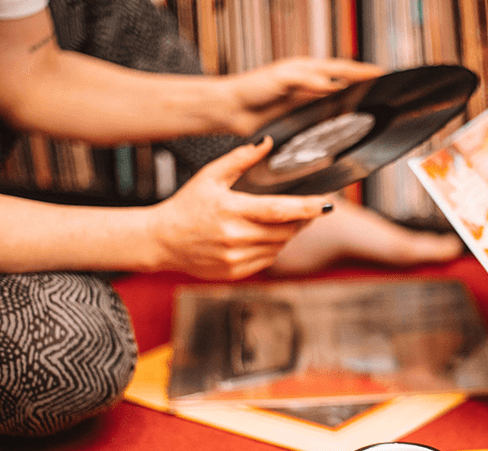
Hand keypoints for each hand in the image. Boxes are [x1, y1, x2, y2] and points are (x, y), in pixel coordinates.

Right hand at [149, 138, 331, 279]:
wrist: (161, 240)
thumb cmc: (185, 206)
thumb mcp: (209, 176)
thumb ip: (240, 159)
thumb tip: (266, 142)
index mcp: (231, 210)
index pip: (279, 210)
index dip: (306, 207)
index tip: (326, 203)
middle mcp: (235, 237)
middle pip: (285, 230)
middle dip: (302, 219)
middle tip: (310, 208)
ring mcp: (235, 258)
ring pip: (279, 246)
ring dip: (289, 233)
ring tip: (285, 219)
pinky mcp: (235, 272)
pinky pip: (268, 260)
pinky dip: (274, 247)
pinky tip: (265, 235)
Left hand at [224, 58, 383, 135]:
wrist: (233, 110)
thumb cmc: (252, 88)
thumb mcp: (283, 78)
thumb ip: (307, 80)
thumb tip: (332, 85)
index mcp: (308, 70)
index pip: (342, 69)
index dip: (362, 71)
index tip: (382, 72)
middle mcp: (310, 86)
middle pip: (344, 84)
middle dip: (364, 86)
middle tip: (384, 90)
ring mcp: (306, 103)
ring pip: (337, 103)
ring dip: (353, 106)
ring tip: (372, 109)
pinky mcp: (300, 120)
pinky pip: (325, 121)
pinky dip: (338, 122)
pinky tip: (345, 128)